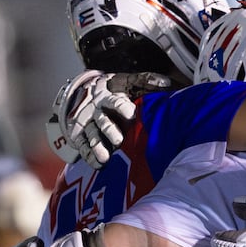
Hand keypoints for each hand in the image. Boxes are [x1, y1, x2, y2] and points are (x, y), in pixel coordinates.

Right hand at [45, 70, 169, 167]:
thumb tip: (165, 82)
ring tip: (105, 157)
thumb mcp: (128, 82)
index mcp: (108, 97)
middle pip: (102, 121)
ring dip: (98, 146)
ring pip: (92, 135)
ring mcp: (87, 125)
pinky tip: (99, 164)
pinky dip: (90, 156)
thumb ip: (145, 82)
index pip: (114, 102)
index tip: (131, 114)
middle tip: (119, 141)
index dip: (122, 107)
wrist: (85, 93)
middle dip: (110, 131)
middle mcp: (97, 111)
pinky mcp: (80, 137)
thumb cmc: (115, 91)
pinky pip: (83, 147)